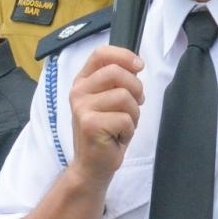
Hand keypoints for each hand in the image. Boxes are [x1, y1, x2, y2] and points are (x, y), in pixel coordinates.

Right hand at [68, 45, 143, 184]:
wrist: (92, 165)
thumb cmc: (106, 132)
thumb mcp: (111, 101)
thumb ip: (118, 81)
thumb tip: (136, 65)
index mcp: (83, 81)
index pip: (101, 54)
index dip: (124, 56)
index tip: (139, 66)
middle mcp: (78, 92)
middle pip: (116, 72)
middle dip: (136, 88)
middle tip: (135, 104)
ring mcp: (82, 108)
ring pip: (124, 97)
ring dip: (133, 114)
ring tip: (123, 125)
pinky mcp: (90, 124)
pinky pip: (125, 119)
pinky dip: (129, 130)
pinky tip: (117, 137)